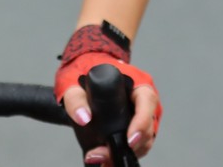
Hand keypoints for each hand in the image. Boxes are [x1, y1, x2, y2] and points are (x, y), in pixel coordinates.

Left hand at [55, 23, 161, 163]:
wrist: (88, 65)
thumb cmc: (85, 68)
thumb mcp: (73, 80)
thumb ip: (75, 99)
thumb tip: (84, 119)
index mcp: (136, 82)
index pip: (147, 102)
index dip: (141, 123)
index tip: (129, 140)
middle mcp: (144, 98)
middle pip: (148, 126)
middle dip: (130, 146)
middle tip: (103, 156)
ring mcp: (143, 112)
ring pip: (145, 138)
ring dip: (127, 152)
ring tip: (102, 159)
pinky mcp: (136, 123)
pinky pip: (138, 141)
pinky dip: (125, 151)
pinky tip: (108, 158)